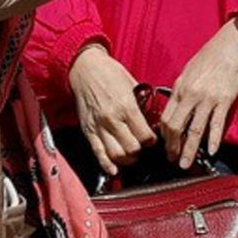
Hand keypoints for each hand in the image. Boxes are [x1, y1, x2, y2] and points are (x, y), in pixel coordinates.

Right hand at [66, 42, 154, 169]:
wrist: (85, 68)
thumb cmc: (110, 73)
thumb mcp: (132, 84)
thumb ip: (141, 103)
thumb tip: (151, 118)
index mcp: (126, 106)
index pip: (144, 136)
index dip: (152, 141)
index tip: (153, 139)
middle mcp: (112, 119)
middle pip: (132, 149)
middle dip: (141, 152)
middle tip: (143, 148)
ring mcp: (99, 126)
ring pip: (116, 155)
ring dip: (127, 160)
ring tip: (132, 156)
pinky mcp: (88, 131)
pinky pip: (98, 153)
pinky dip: (107, 165)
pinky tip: (114, 170)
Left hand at [158, 16, 237, 165]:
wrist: (231, 46)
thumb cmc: (209, 56)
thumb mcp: (187, 71)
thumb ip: (180, 90)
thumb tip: (174, 107)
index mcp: (179, 88)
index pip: (166, 117)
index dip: (164, 135)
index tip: (165, 145)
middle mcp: (191, 95)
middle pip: (176, 127)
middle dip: (172, 146)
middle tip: (173, 159)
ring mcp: (207, 99)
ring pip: (195, 131)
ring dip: (189, 150)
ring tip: (186, 163)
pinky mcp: (224, 101)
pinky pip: (216, 124)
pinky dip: (214, 140)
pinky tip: (212, 151)